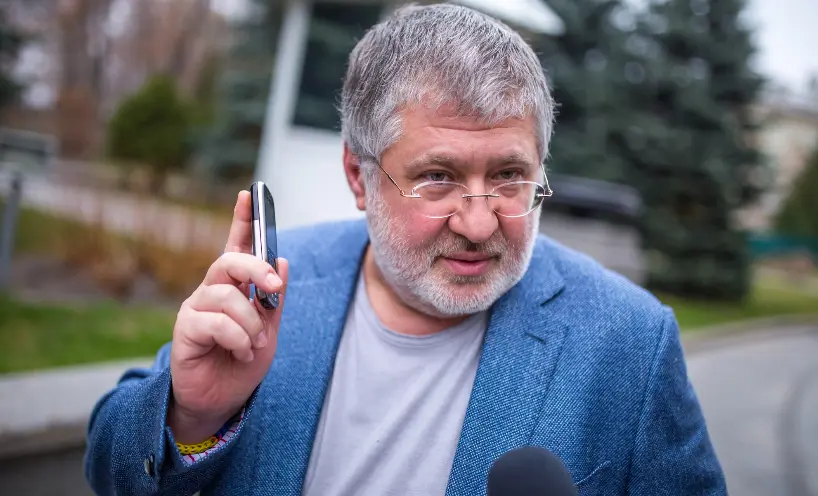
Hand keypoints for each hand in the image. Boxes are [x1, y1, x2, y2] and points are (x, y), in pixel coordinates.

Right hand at [168, 190, 287, 442]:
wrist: (221, 401)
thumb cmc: (242, 363)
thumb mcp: (269, 330)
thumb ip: (273, 300)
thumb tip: (282, 260)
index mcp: (233, 288)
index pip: (236, 247)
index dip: (241, 220)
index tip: (249, 193)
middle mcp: (211, 291)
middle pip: (228, 262)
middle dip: (255, 270)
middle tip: (273, 287)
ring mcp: (196, 309)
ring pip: (226, 297)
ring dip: (250, 323)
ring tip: (256, 344)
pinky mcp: (185, 330)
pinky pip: (216, 324)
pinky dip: (238, 340)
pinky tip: (241, 354)